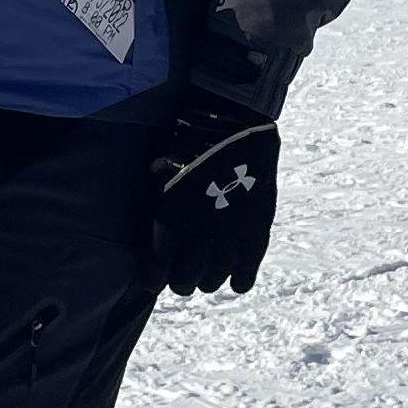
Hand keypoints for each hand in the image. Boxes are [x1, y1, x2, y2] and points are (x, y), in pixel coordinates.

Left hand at [148, 91, 279, 295]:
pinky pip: (246, 272)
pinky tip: (234, 280)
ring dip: (207, 281)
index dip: (152, 279)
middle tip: (180, 276)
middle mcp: (198, 234)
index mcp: (168, 220)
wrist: (230, 125)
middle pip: (186, 282)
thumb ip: (156, 215)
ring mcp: (229, 233)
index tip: (152, 278)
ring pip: (214, 280)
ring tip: (205, 274)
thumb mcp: (158, 180)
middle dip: (180, 282)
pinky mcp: (256, 230)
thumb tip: (152, 247)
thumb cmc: (185, 148)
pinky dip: (239, 280)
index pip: (156, 273)